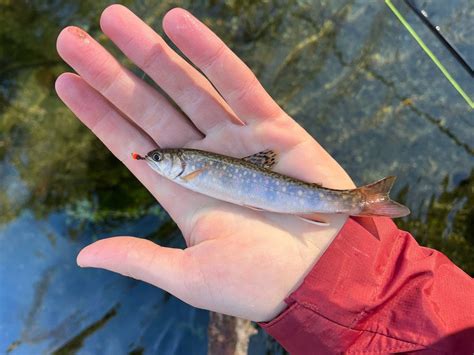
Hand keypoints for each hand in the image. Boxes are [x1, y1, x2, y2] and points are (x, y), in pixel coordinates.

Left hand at [55, 5, 353, 321]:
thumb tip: (84, 257)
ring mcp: (237, 140)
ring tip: (114, 19)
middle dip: (113, 75)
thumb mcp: (192, 277)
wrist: (322, 277)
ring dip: (153, 54)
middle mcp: (205, 159)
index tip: (67, 83)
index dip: (100, 114)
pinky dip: (209, 54)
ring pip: (188, 88)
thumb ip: (140, 259)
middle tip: (72, 40)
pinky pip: (238, 84)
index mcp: (183, 191)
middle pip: (150, 109)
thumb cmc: (259, 284)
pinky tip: (179, 24)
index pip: (133, 144)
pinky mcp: (273, 128)